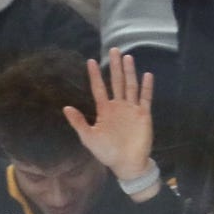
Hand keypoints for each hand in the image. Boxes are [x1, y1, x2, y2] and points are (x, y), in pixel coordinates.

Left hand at [63, 48, 153, 184]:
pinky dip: (146, 87)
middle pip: (116, 82)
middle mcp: (118, 106)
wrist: (127, 163)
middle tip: (114, 50)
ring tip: (128, 58)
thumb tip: (65, 107)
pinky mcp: (144, 115)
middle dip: (115, 67)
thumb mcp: (88, 138)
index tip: (91, 61)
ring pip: (130, 86)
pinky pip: (145, 98)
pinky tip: (147, 76)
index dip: (95, 76)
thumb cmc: (106, 152)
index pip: (99, 89)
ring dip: (129, 72)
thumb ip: (79, 122)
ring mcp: (132, 109)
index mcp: (104, 110)